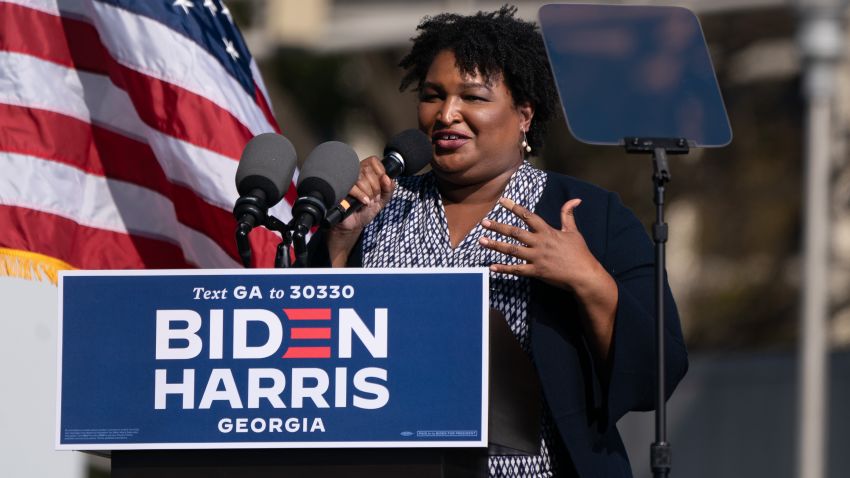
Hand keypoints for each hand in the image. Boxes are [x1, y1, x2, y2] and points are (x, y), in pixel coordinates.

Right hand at [334, 155, 394, 232]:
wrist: (354, 225)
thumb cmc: (366, 211)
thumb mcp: (383, 199)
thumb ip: (389, 188)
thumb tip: (388, 178)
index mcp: (365, 172)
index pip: (373, 161)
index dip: (380, 172)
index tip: (381, 185)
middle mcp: (355, 174)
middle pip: (368, 170)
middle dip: (376, 187)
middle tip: (375, 197)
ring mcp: (346, 180)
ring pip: (360, 178)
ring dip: (369, 192)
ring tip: (369, 201)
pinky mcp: (339, 189)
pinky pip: (352, 187)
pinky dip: (361, 196)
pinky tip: (364, 202)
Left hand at [480, 197, 617, 360]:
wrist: (584, 275)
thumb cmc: (579, 253)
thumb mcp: (573, 231)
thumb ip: (568, 215)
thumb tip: (575, 199)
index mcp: (547, 232)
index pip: (528, 216)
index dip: (514, 207)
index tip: (502, 201)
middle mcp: (539, 243)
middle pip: (515, 232)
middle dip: (498, 227)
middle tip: (484, 222)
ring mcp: (536, 258)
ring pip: (512, 250)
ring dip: (496, 245)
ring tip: (481, 241)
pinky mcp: (536, 272)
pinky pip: (517, 270)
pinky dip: (504, 269)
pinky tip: (491, 267)